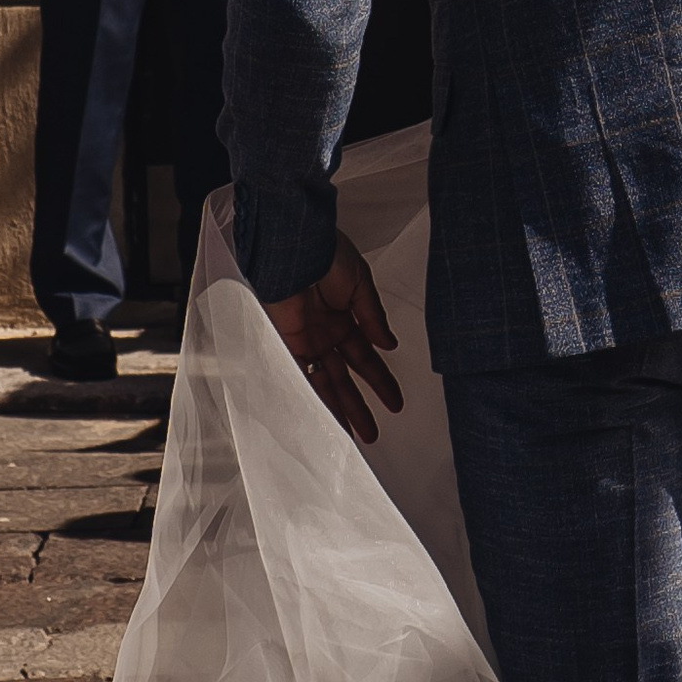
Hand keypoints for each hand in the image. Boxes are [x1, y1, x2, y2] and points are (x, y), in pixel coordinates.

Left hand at [264, 234, 401, 444]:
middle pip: (344, 378)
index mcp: (344, 317)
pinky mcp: (287, 342)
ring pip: (325, 383)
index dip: (380, 381)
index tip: (395, 402)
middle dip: (359, 405)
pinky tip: (325, 415)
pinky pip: (302, 375)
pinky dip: (314, 394)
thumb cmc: (326, 254)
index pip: (365, 357)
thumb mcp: (360, 284)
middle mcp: (325, 333)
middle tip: (373, 433)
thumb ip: (372, 317)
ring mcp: (306, 340)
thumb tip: (388, 345)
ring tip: (355, 435)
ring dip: (340, 409)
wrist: (295, 245)